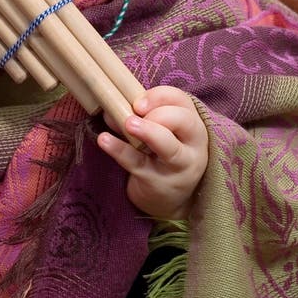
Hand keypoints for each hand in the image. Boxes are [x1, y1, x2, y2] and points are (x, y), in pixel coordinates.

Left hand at [97, 85, 207, 218]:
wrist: (168, 200)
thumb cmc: (161, 156)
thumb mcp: (158, 133)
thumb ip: (139, 117)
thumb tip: (110, 106)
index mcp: (192, 124)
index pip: (181, 100)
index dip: (159, 96)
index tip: (138, 102)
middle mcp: (192, 145)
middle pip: (183, 120)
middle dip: (158, 114)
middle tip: (134, 118)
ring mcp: (178, 167)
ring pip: (168, 146)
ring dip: (148, 131)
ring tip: (128, 124)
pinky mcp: (158, 183)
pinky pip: (139, 164)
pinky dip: (121, 151)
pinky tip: (105, 140)